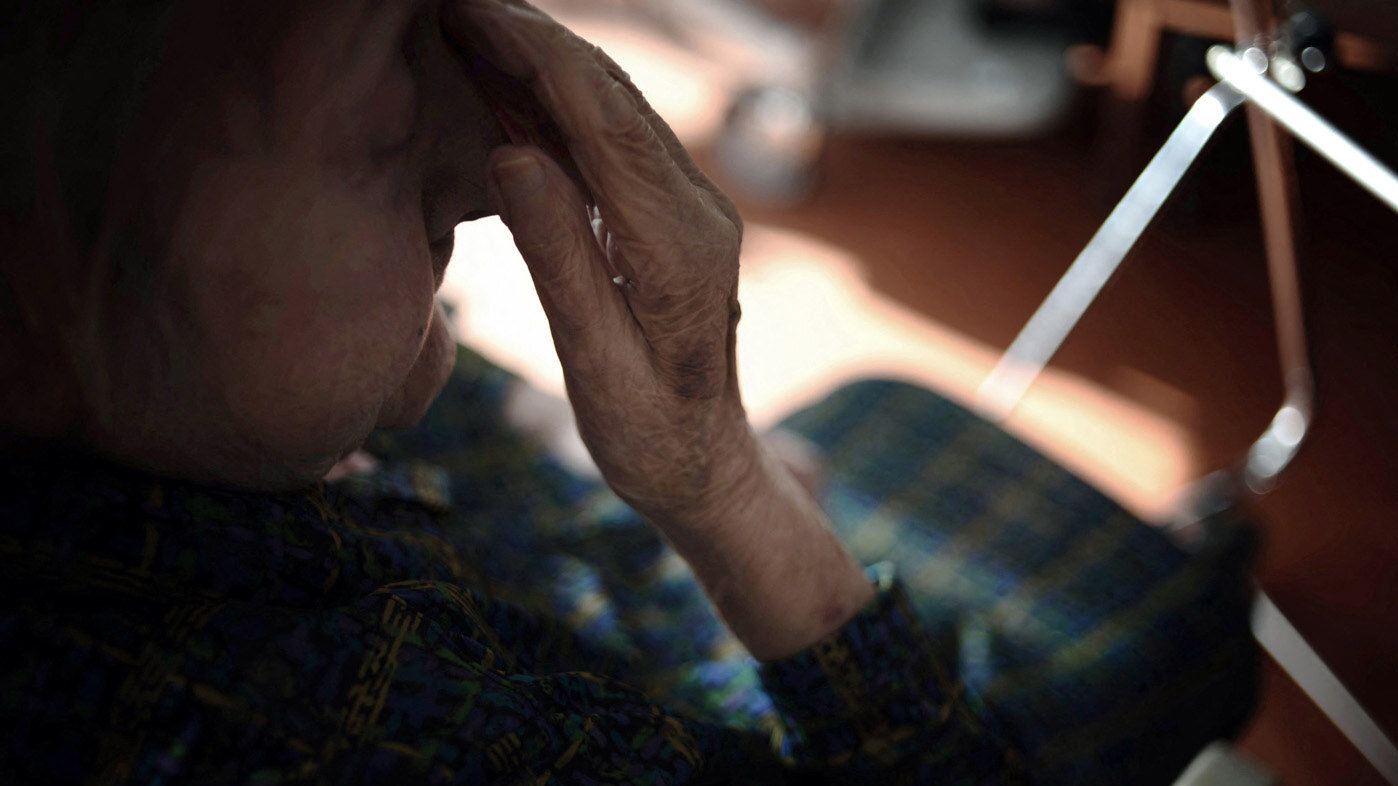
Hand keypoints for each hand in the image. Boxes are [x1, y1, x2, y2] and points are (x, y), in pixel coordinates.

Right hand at [443, 0, 871, 658]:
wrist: (708, 468)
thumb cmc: (650, 440)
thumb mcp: (596, 365)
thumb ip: (560, 259)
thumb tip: (512, 154)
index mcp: (679, 244)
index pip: (600, 118)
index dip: (532, 52)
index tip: (467, 10)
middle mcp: (696, 210)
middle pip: (608, 95)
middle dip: (530, 38)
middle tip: (452, 7)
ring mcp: (691, 209)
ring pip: (611, 108)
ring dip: (541, 62)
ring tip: (467, 28)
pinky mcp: (674, 217)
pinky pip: (611, 141)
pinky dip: (556, 105)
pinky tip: (506, 87)